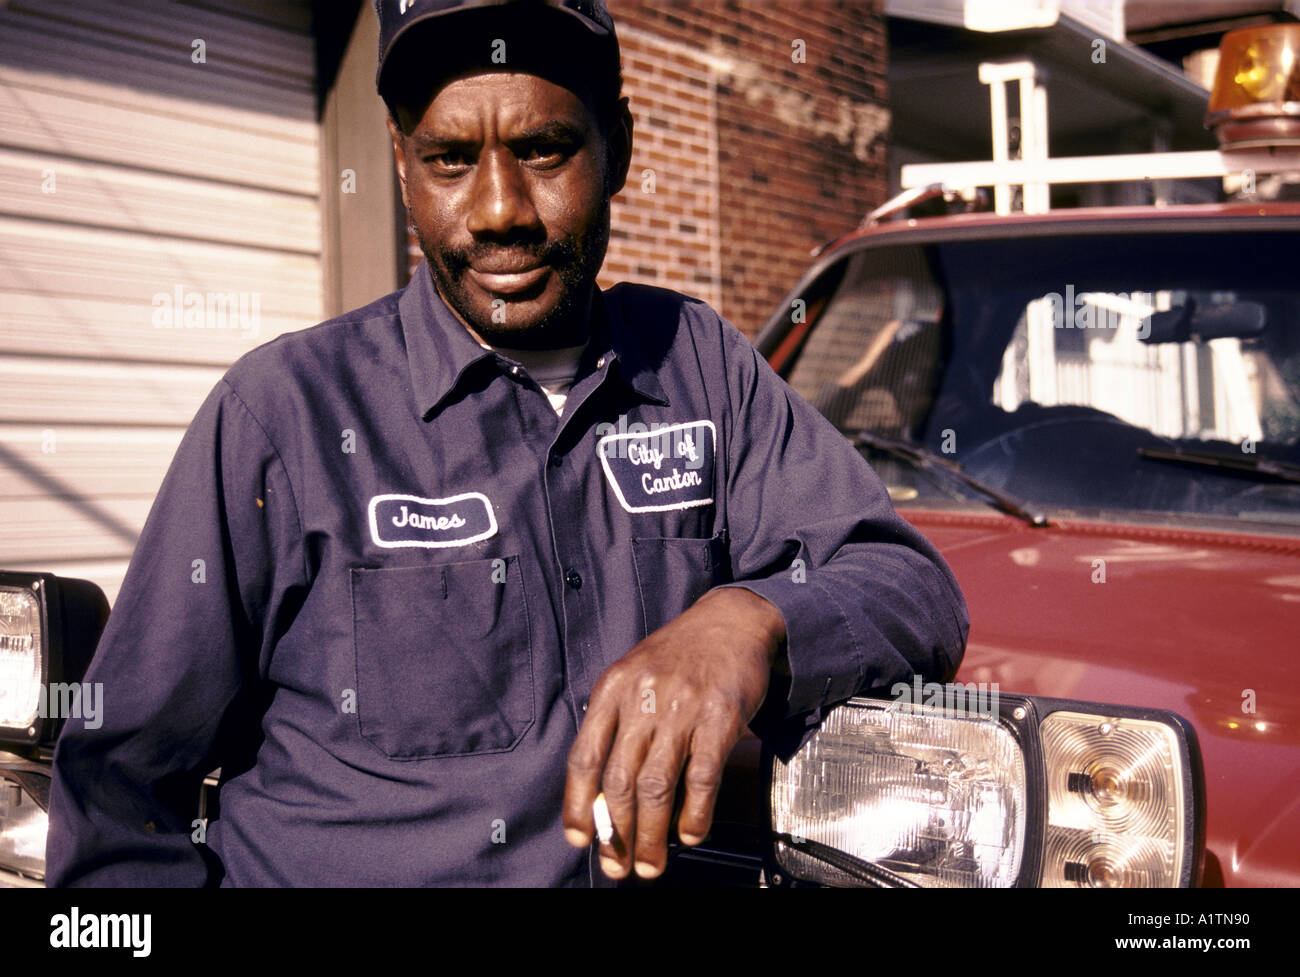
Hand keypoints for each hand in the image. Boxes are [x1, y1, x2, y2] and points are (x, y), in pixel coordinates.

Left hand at [562, 587, 785, 879]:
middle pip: (621, 780)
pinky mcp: (721, 716)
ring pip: (657, 786)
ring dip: (651, 835)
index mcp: (613, 688)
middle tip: (620, 866)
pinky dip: (695, 814)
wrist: (731, 622)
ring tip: (651, 865)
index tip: (579, 839)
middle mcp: (643, 697)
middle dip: (617, 833)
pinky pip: (702, 777)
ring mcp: (682, 706)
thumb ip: (617, 727)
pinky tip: (691, 835)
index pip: (585, 755)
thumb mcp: (635, 677)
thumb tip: (603, 797)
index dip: (578, 804)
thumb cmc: (678, 658)